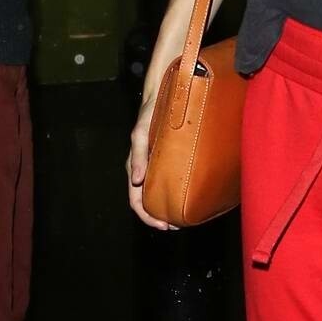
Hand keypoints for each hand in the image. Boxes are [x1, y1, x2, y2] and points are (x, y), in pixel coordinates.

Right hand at [127, 92, 172, 230]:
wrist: (162, 95)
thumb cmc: (149, 113)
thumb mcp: (141, 133)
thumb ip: (138, 155)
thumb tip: (138, 180)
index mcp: (135, 167)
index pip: (136, 200)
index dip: (147, 216)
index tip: (164, 226)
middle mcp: (144, 169)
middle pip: (147, 201)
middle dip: (158, 216)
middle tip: (177, 226)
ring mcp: (154, 165)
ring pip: (157, 193)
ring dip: (166, 207)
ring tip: (182, 217)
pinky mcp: (165, 159)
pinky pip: (167, 180)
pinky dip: (173, 192)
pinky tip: (186, 196)